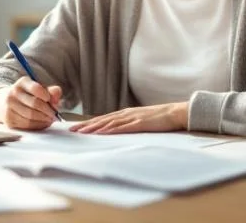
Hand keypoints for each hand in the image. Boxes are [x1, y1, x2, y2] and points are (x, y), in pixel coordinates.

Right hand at [0, 77, 61, 130]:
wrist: (3, 102)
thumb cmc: (27, 96)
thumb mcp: (38, 89)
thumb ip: (51, 91)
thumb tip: (57, 94)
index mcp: (22, 83)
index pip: (36, 88)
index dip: (47, 96)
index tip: (52, 101)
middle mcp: (13, 93)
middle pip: (35, 104)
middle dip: (48, 111)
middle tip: (54, 114)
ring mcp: (9, 107)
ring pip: (31, 116)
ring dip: (44, 120)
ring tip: (49, 119)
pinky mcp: (8, 119)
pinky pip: (27, 125)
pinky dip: (37, 125)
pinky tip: (41, 123)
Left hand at [69, 102, 187, 133]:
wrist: (174, 112)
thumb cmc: (158, 118)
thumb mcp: (139, 120)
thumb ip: (128, 124)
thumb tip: (116, 131)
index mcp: (124, 114)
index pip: (102, 119)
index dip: (88, 123)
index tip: (75, 127)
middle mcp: (125, 114)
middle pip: (101, 120)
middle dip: (85, 125)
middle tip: (71, 130)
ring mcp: (132, 118)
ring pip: (109, 123)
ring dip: (94, 128)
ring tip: (82, 132)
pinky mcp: (139, 123)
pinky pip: (123, 127)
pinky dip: (111, 130)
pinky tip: (102, 132)